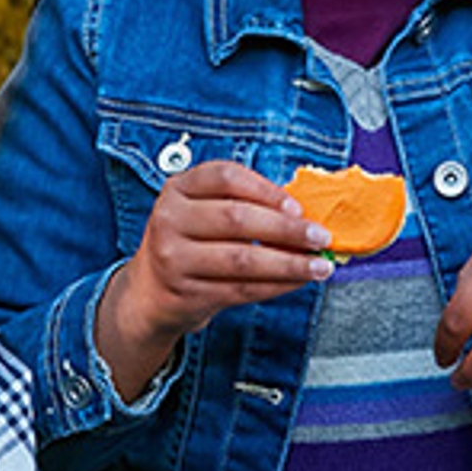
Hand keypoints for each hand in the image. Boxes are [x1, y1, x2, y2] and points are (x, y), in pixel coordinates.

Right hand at [91, 160, 325, 398]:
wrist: (151, 291)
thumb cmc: (192, 243)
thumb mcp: (204, 211)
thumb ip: (244, 205)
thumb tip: (305, 217)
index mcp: (178, 188)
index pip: (225, 177)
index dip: (266, 190)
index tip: (298, 207)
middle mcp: (170, 219)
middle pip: (237, 219)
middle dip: (287, 230)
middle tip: (320, 238)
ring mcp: (174, 258)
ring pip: (242, 260)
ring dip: (289, 264)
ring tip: (319, 266)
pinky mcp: (185, 293)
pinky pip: (241, 289)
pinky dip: (276, 286)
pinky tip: (298, 281)